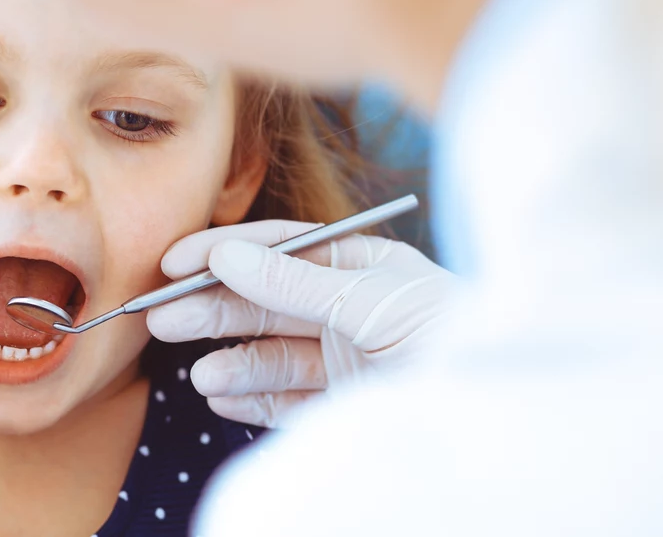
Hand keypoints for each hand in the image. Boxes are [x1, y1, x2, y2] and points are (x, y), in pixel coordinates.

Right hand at [148, 223, 460, 426]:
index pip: (277, 250)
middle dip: (214, 311)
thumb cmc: (449, 333)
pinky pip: (286, 401)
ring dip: (232, 364)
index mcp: (359, 266)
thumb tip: (225, 256)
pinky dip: (252, 400)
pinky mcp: (343, 407)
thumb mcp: (368, 298)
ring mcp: (344, 359)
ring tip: (201, 377)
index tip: (173, 262)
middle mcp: (346, 309)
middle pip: (264, 304)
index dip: (223, 253)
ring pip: (271, 355)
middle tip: (162, 319)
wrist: (500, 412)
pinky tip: (221, 397)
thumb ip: (293, 280)